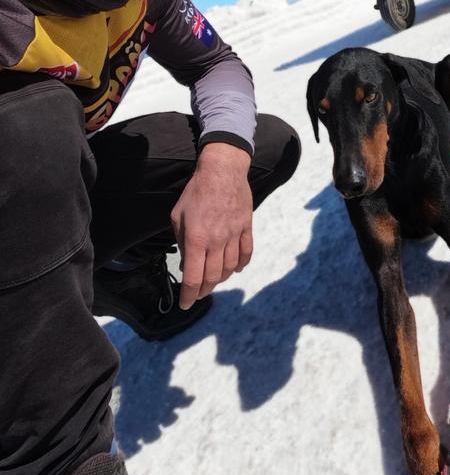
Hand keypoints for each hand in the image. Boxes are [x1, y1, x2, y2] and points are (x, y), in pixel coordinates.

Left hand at [171, 142, 252, 309]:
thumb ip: (181, 242)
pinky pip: (246, 253)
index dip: (189, 295)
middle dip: (203, 290)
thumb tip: (186, 263)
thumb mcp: (178, 216)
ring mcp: (234, 235)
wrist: (222, 170)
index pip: (193, 277)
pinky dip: (241, 265)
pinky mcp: (246, 228)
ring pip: (230, 268)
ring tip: (213, 281)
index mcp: (197, 239)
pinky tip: (235, 269)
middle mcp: (217, 241)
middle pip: (212, 277)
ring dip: (220, 279)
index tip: (185, 304)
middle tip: (197, 294)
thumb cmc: (196, 192)